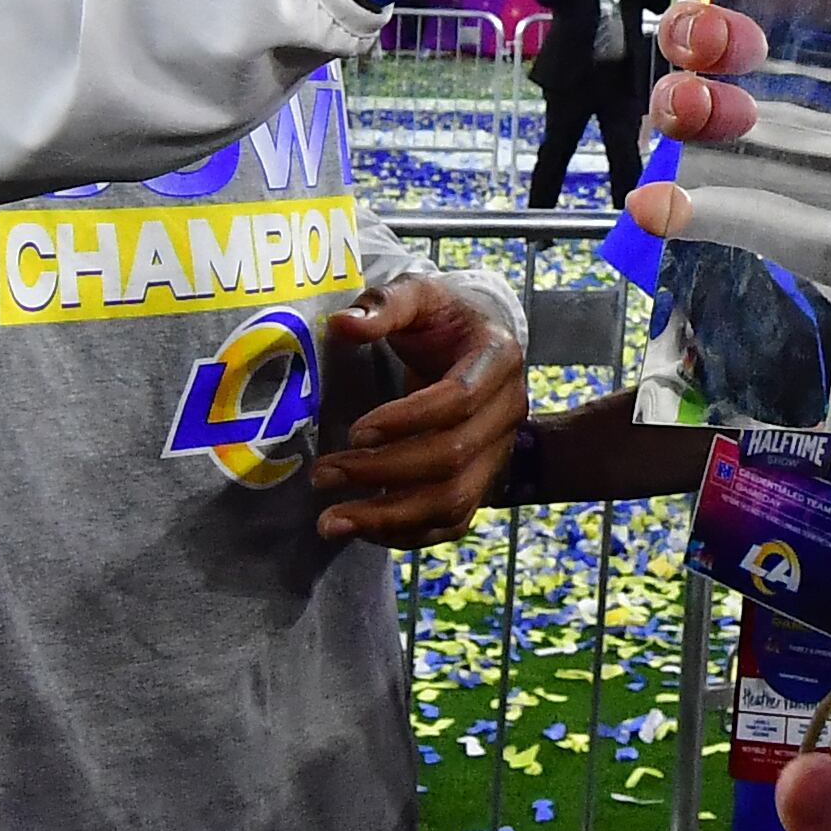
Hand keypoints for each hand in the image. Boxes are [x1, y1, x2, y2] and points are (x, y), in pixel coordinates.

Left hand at [308, 271, 524, 546]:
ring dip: (389, 518)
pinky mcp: (483, 483)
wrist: (473, 345)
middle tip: (322, 474)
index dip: (408, 420)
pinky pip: (450, 523)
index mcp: (499, 358)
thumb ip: (383, 305)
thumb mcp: (417, 296)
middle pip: (453, 458)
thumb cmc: (440, 318)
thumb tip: (340, 326)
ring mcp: (499, 453)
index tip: (355, 430)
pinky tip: (359, 530)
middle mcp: (509, 412)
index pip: (460, 400)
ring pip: (453, 502)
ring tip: (329, 521)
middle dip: (382, 472)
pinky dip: (405, 534)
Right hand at [630, 0, 830, 216]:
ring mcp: (814, 159)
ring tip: (701, 111)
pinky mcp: (801, 231)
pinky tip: (662, 205)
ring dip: (683, 104)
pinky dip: (678, 207)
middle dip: (702, 31)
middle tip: (723, 41)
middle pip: (733, 39)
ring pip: (710, 117)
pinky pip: (720, 215)